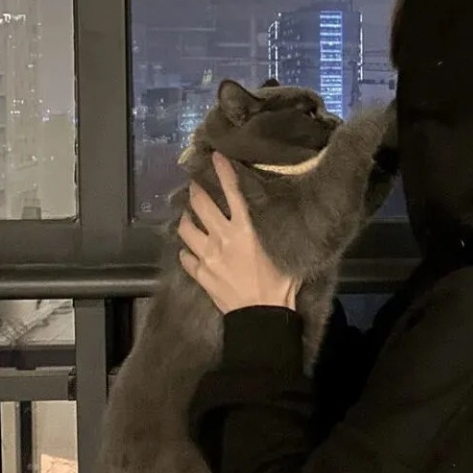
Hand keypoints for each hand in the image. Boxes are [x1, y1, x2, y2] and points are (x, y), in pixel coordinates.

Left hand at [178, 153, 299, 314]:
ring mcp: (207, 256)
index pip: (232, 192)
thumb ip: (277, 235)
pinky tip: (189, 249)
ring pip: (186, 229)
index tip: (215, 157)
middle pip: (201, 205)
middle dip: (195, 191)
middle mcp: (222, 237)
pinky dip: (186, 251)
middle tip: (194, 185)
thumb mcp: (284, 254)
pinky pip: (186, 257)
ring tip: (187, 216)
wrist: (262, 316)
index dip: (223, 171)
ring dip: (185, 219)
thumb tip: (287, 221)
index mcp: (245, 229)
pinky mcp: (200, 274)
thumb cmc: (280, 286)